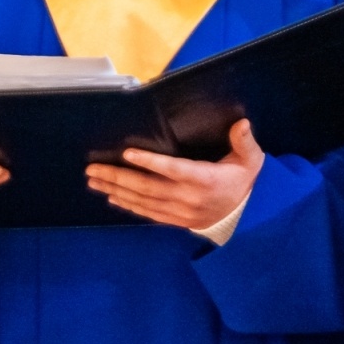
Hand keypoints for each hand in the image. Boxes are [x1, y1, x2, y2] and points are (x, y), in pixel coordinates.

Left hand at [85, 119, 264, 228]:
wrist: (246, 217)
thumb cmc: (244, 180)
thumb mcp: (250, 160)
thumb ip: (244, 141)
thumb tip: (242, 123)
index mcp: (205, 179)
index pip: (174, 170)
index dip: (151, 163)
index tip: (128, 153)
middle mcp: (188, 198)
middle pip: (148, 187)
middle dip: (118, 177)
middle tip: (93, 169)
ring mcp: (179, 212)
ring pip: (143, 201)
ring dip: (116, 190)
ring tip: (94, 181)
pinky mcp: (175, 220)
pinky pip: (147, 213)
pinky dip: (128, 205)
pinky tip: (112, 197)